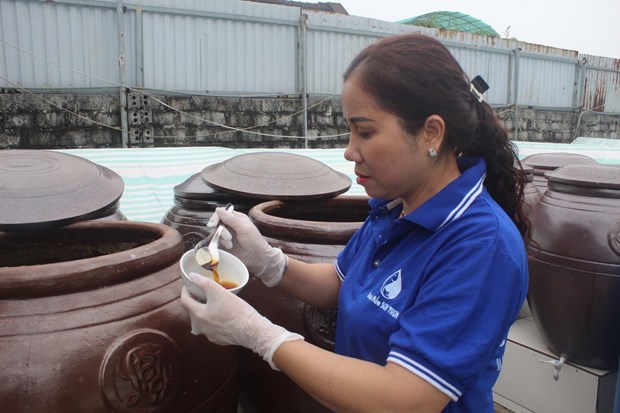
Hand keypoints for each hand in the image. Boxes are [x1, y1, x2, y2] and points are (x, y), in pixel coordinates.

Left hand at [181, 273, 302, 369]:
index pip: (185, 301)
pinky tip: (223, 315)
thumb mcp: (219, 292)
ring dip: (204, 311)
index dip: (186, 291)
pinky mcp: (218, 339)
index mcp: (198, 315)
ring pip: (201, 321)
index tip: (189, 285)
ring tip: (213, 304)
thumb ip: (203, 283)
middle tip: (203, 292)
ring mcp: (209, 335)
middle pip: (192, 311)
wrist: (251, 330)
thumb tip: (192, 276)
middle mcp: (200, 328)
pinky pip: (211, 328)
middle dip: (196, 301)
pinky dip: (213, 320)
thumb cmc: (236, 311)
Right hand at [208, 206, 286, 286]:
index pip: (221, 213)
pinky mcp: (223, 245)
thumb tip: (218, 209)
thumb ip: (230, 219)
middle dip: (220, 230)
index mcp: (236, 218)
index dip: (216, 217)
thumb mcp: (244, 228)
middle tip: (228, 237)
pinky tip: (226, 247)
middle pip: (216, 223)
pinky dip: (218, 245)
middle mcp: (230, 225)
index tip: (214, 224)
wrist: (257, 257)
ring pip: (215, 233)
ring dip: (221, 239)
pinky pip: (215, 242)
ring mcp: (226, 236)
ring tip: (230, 245)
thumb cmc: (254, 241)